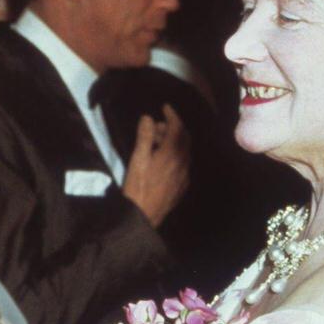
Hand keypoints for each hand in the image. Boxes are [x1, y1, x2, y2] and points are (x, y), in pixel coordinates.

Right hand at [122, 103, 189, 226]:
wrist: (143, 216)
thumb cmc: (138, 186)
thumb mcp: (138, 159)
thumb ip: (144, 137)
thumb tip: (148, 118)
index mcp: (172, 153)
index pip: (177, 127)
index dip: (172, 115)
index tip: (165, 107)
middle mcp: (183, 162)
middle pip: (184, 138)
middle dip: (173, 128)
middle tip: (156, 127)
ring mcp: (185, 174)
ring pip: (185, 151)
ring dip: (174, 141)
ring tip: (157, 143)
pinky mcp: (183, 185)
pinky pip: (183, 163)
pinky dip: (176, 154)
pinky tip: (163, 159)